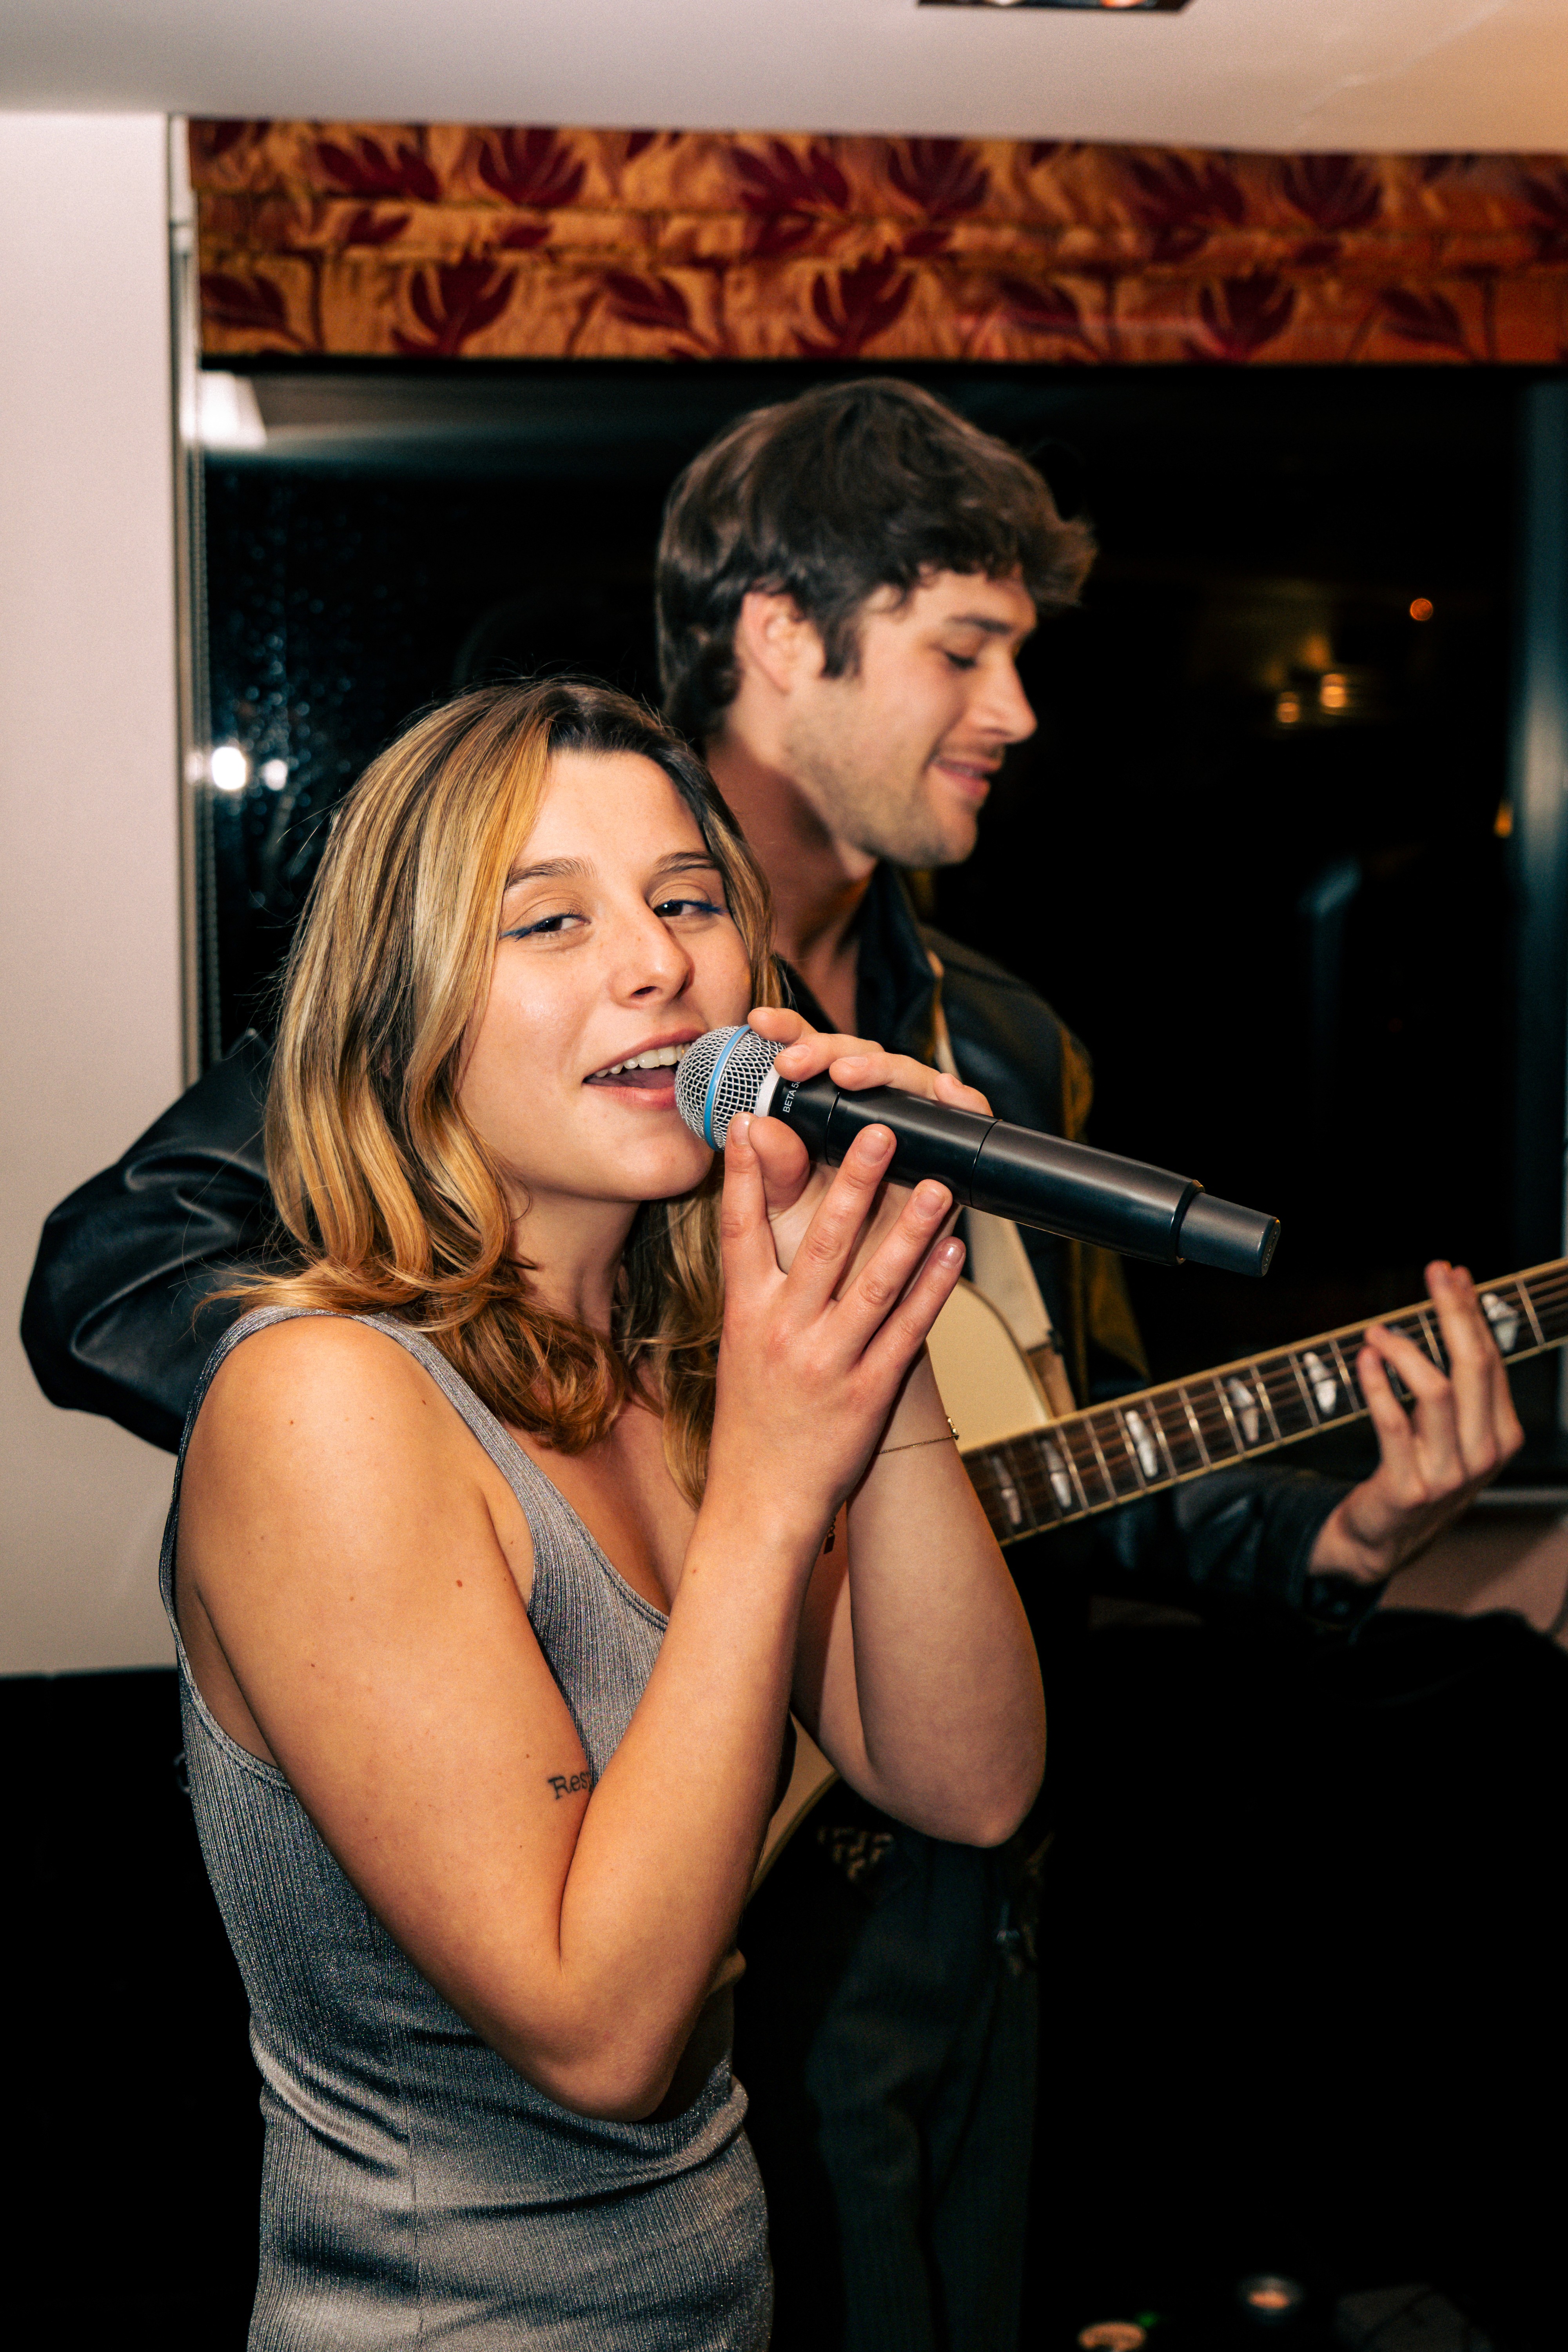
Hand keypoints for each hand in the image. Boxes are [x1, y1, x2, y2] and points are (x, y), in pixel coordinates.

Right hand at [706, 1040, 971, 1542]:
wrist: (761, 1503)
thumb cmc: (754, 1422)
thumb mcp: (736, 1348)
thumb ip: (754, 1287)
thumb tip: (758, 1231)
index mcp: (745, 1317)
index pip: (742, 1232)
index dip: (746, 1175)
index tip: (753, 1121)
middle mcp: (785, 1333)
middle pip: (821, 1244)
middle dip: (852, 1183)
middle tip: (879, 1131)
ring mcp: (829, 1362)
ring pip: (875, 1283)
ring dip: (909, 1229)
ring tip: (937, 1184)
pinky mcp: (869, 1392)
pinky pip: (908, 1331)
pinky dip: (934, 1289)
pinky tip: (955, 1251)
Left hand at [741, 1006, 992, 1289]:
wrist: (856, 1316)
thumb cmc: (811, 1258)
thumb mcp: (782, 1215)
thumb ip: (769, 1172)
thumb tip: (753, 1125)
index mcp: (823, 1116)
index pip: (809, 1057)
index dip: (788, 1032)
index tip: (758, 1023)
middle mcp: (869, 1114)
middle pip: (858, 1057)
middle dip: (828, 1050)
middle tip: (797, 1062)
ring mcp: (913, 1131)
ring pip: (908, 1077)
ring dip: (883, 1070)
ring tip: (851, 1075)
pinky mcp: (949, 1156)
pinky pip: (964, 1118)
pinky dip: (963, 1100)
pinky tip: (949, 1093)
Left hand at [1309, 1261, 1523, 1582]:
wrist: (1387, 1535)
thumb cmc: (1419, 1467)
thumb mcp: (1451, 1427)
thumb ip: (1459, 1376)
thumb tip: (1455, 1302)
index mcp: (1501, 1433)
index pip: (1491, 1359)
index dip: (1471, 1311)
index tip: (1453, 1273)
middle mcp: (1482, 1453)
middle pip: (1474, 1366)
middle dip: (1454, 1312)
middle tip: (1434, 1273)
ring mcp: (1448, 1474)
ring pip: (1437, 1391)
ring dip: (1405, 1349)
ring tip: (1377, 1331)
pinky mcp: (1408, 1486)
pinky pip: (1392, 1423)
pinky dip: (1377, 1385)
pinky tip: (1365, 1359)